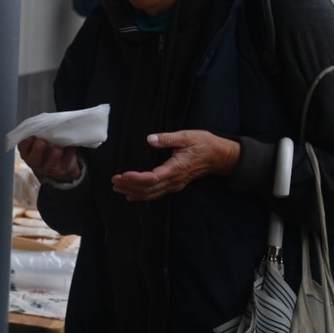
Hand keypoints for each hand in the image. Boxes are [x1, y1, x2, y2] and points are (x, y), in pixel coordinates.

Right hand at [18, 136, 80, 183]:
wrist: (60, 164)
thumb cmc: (46, 147)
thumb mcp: (38, 141)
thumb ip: (38, 134)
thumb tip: (45, 121)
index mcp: (28, 154)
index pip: (22, 149)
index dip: (26, 142)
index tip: (33, 135)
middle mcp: (36, 163)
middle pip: (34, 159)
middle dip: (38, 150)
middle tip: (42, 141)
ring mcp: (49, 168)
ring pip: (51, 164)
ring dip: (54, 155)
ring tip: (58, 147)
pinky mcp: (63, 169)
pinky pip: (66, 161)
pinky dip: (69, 152)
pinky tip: (71, 145)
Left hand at [110, 130, 239, 201]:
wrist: (220, 157)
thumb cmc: (204, 144)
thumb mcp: (187, 136)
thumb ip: (168, 138)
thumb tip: (150, 139)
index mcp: (176, 168)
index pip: (153, 178)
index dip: (136, 178)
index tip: (123, 174)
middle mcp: (174, 180)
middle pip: (149, 188)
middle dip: (130, 186)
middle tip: (114, 181)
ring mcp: (175, 184)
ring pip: (152, 193)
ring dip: (133, 192)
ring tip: (117, 188)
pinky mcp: (175, 184)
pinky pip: (156, 193)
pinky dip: (142, 195)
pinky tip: (131, 196)